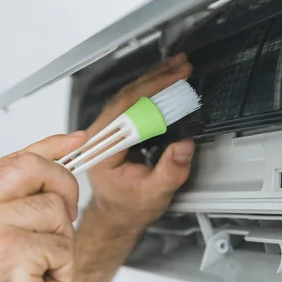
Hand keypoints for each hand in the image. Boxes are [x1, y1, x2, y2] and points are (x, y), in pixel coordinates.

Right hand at [0, 133, 87, 281]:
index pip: (12, 160)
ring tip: (39, 269)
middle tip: (64, 216)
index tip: (77, 139)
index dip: (50, 145)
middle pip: (33, 167)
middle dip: (63, 187)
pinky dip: (62, 269)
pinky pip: (61, 245)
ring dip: (60, 244)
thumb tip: (54, 168)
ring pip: (54, 210)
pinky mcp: (9, 251)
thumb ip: (15, 204)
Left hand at [86, 53, 194, 231]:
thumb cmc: (130, 206)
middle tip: (181, 68)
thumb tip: (184, 146)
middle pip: (125, 98)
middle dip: (156, 80)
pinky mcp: (114, 128)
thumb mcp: (155, 193)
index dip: (151, 94)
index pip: (125, 112)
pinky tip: (164, 79)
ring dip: (153, 80)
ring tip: (177, 67)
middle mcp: (97, 138)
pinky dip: (149, 89)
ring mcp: (104, 131)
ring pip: (127, 96)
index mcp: (101, 153)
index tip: (173, 83)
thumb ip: (170, 171)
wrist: (118, 214)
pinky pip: (130, 103)